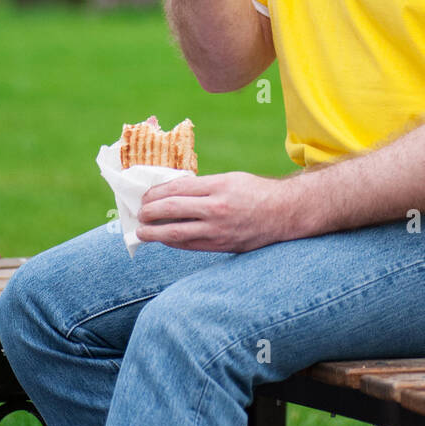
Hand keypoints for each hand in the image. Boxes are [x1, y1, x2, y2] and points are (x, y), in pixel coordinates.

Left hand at [136, 171, 293, 251]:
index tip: (145, 195)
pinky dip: (173, 243)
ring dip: (155, 233)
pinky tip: (164, 240)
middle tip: (139, 213)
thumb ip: (203, 186)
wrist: (285, 214)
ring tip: (142, 232)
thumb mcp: (230, 179)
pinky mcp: (222, 246)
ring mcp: (218, 230)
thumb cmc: (256, 192)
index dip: (156, 193)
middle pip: (171, 210)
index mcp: (218, 186)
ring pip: (177, 233)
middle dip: (150, 213)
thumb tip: (173, 192)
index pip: (176, 189)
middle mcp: (216, 208)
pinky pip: (190, 246)